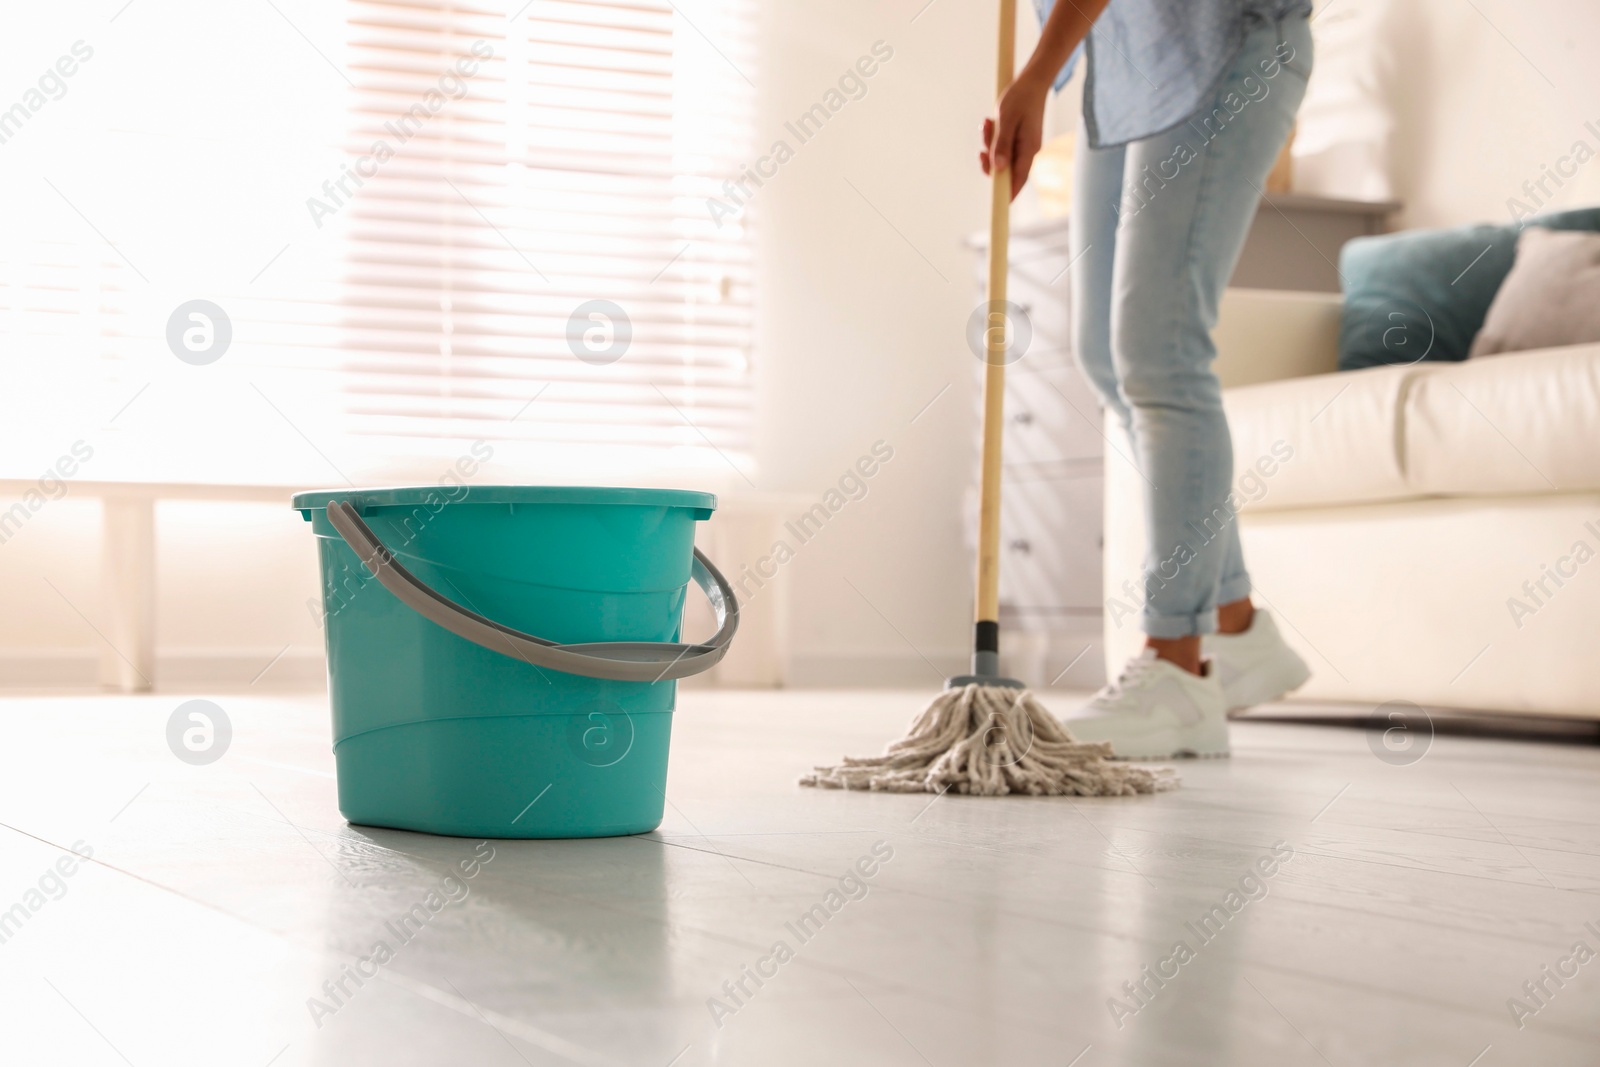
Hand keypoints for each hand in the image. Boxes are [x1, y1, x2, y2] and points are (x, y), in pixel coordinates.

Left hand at [980, 70, 1049, 200]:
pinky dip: (993, 138)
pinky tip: (990, 123)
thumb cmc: (1020, 98)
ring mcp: (1023, 146)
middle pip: (1005, 171)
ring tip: (987, 124)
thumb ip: (1001, 144)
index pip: (1017, 181)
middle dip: (990, 161)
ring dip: (989, 145)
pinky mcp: (1018, 139)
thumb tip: (997, 168)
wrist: (1032, 80)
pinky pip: (1001, 146)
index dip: (1007, 195)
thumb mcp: (1006, 120)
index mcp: (1028, 150)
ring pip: (1000, 157)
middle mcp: (1027, 152)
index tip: (997, 204)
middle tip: (983, 143)